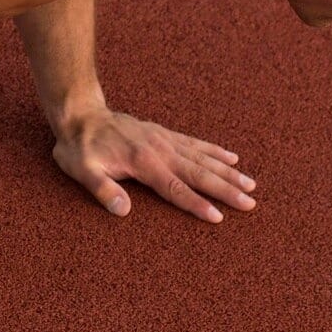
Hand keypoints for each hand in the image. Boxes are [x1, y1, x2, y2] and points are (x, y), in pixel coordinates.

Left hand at [52, 108, 256, 221]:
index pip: (175, 188)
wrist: (81, 115)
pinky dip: (215, 151)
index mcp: (143, 163)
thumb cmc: (80, 147)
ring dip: (228, 172)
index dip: (196, 204)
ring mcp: (165, 140)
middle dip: (226, 189)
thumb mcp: (81, 170)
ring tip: (252, 185)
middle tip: (250, 204)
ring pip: (203, 158)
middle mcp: (160, 150)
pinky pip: (195, 143)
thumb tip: (123, 211)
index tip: (218, 217)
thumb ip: (102, 190)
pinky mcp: (164, 134)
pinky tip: (232, 158)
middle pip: (199, 173)